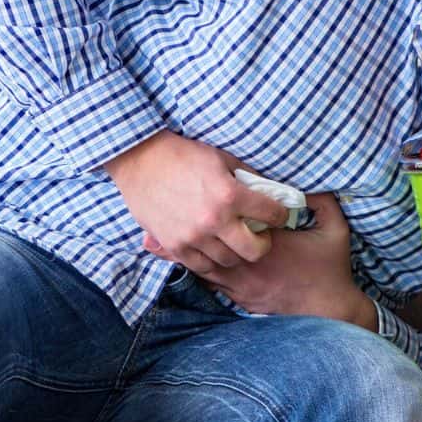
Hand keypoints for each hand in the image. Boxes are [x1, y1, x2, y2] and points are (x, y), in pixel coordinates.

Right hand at [102, 129, 288, 273]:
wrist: (140, 160)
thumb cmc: (182, 155)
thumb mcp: (221, 157)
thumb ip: (247, 177)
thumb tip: (270, 190)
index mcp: (230, 195)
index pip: (272, 214)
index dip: (280, 214)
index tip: (278, 215)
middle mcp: (214, 220)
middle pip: (255, 251)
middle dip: (263, 243)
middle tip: (258, 234)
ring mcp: (193, 237)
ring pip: (229, 261)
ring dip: (236, 251)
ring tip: (232, 240)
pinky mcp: (174, 246)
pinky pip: (202, 266)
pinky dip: (211, 260)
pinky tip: (212, 248)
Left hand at [187, 192, 377, 329]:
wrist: (329, 311)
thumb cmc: (332, 268)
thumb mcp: (336, 228)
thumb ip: (322, 201)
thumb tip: (305, 182)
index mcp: (269, 243)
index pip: (240, 216)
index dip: (235, 204)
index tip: (237, 197)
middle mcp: (249, 264)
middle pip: (216, 237)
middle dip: (213, 223)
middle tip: (216, 210)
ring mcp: (241, 284)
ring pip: (207, 261)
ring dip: (207, 245)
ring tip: (208, 230)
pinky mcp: (238, 298)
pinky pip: (210, 281)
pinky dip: (208, 266)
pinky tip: (212, 254)